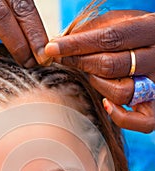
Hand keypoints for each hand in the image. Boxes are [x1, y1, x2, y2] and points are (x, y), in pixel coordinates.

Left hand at [45, 10, 154, 132]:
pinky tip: (106, 104)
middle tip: (65, 60)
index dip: (77, 44)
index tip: (53, 48)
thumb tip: (64, 41)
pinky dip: (119, 116)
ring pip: (121, 92)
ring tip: (92, 75)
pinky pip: (140, 122)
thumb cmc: (133, 36)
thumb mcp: (120, 21)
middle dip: (81, 63)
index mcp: (151, 29)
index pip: (110, 38)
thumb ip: (97, 27)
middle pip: (111, 65)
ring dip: (98, 85)